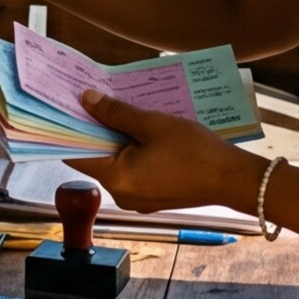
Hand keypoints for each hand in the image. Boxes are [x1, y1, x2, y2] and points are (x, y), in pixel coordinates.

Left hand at [63, 93, 263, 216]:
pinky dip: (132, 151)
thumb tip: (86, 99)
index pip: (76, 154)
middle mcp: (121, 195)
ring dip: (116, 139)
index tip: (65, 106)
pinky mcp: (152, 198)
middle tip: (93, 99)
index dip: (69, 129)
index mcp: (116, 179)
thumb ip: (116, 112)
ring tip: (119, 109)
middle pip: (96, 158)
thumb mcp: (152, 124)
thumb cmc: (194, 151)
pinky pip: (133, 171)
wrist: (233, 179)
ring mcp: (137, 199)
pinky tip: (141, 130)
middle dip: (96, 129)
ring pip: (116, 164)